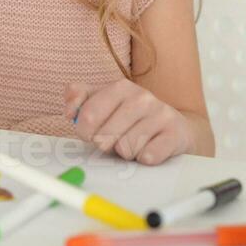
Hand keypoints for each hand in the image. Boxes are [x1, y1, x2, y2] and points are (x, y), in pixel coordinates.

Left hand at [64, 78, 193, 164]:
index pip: (88, 115)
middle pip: (105, 135)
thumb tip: (69, 111)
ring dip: (126, 153)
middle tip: (113, 142)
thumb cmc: (131, 118)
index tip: (91, 134)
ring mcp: (160, 114)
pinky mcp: (175, 133)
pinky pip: (149, 156)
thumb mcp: (103, 102)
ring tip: (132, 145)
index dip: (84, 132)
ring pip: (126, 148)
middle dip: (105, 145)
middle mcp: (142, 97)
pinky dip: (144, 158)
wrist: (173, 127)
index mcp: (120, 87)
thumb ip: (79, 99)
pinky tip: (148, 151)